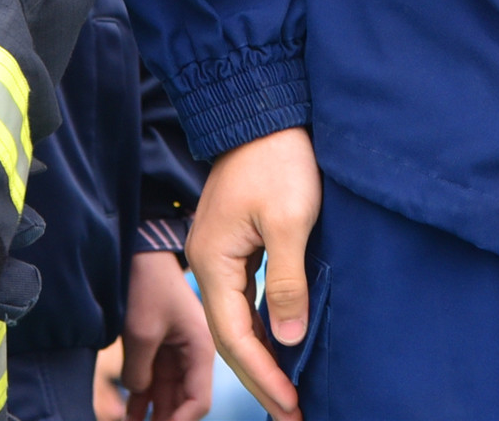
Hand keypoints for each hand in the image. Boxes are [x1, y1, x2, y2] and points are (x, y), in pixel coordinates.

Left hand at [121, 248, 214, 420]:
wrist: (138, 250)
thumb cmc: (148, 283)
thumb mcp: (142, 331)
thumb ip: (141, 372)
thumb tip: (137, 393)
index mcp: (202, 348)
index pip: (198, 401)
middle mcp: (193, 353)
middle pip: (183, 401)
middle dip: (166, 419)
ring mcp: (175, 350)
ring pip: (166, 394)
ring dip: (152, 413)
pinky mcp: (157, 345)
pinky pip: (152, 380)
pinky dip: (141, 398)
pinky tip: (129, 414)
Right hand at [187, 126, 320, 420]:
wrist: (262, 107)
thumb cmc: (279, 159)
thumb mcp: (292, 221)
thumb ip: (286, 283)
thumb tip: (287, 340)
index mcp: (213, 262)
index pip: (235, 337)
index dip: (263, 375)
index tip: (291, 405)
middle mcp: (206, 263)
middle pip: (229, 337)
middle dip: (259, 378)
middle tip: (290, 414)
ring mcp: (217, 253)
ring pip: (234, 321)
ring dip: (260, 358)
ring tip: (285, 394)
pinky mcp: (232, 243)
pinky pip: (241, 300)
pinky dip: (259, 329)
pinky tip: (279, 346)